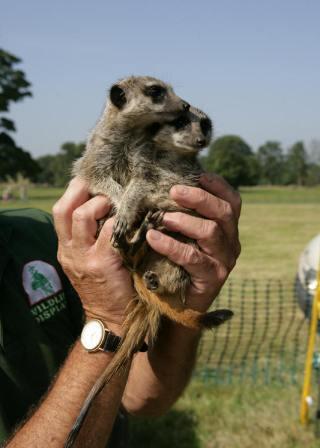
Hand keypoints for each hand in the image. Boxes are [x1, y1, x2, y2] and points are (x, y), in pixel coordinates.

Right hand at [52, 177, 133, 332]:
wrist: (112, 321)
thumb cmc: (106, 288)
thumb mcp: (88, 263)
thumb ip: (90, 240)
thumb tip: (108, 208)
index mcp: (66, 249)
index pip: (60, 211)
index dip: (74, 191)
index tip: (92, 180)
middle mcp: (70, 251)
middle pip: (64, 209)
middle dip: (82, 190)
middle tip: (103, 186)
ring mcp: (84, 257)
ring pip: (83, 216)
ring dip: (102, 204)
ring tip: (118, 204)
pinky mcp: (103, 263)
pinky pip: (110, 232)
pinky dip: (122, 222)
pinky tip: (135, 219)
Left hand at [145, 173, 240, 312]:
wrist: (176, 303)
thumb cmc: (176, 260)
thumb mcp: (182, 233)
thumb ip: (181, 212)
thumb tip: (167, 184)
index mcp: (227, 227)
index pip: (231, 200)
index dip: (217, 184)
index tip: (197, 173)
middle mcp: (231, 242)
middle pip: (225, 211)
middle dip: (199, 197)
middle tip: (173, 191)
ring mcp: (224, 261)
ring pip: (211, 232)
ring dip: (184, 220)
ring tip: (161, 217)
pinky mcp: (212, 278)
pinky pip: (193, 257)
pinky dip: (171, 245)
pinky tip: (152, 238)